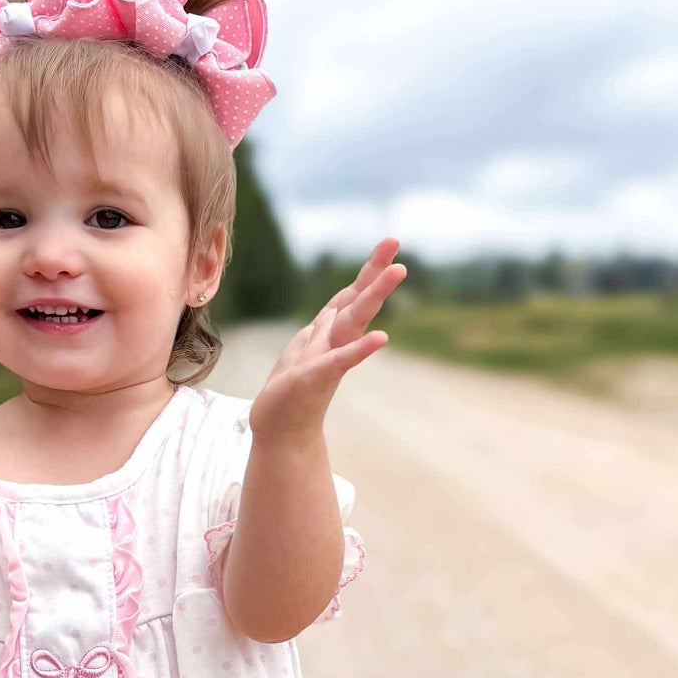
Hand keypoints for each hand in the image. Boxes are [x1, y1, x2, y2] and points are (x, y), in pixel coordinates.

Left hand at [248, 238, 405, 440]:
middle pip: (358, 301)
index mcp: (329, 334)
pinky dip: (359, 350)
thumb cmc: (291, 395)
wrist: (280, 434)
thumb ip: (322, 328)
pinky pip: (340, 361)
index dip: (368, 270)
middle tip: (395, 243)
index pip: (351, 295)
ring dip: (373, 296)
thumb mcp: (303, 350)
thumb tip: (336, 307)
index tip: (389, 242)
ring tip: (398, 271)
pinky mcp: (316, 380)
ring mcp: (328, 360)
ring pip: (352, 322)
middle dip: (376, 273)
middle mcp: (334, 344)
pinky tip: (382, 338)